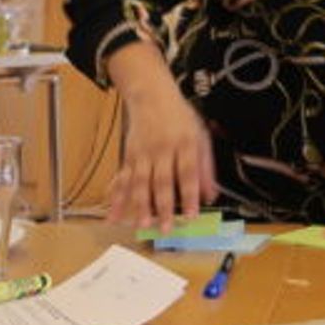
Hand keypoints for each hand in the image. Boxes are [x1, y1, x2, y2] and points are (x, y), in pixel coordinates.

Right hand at [107, 78, 216, 231]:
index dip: (190, 194)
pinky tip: (113, 214)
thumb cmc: (180, 118)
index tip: (192, 215)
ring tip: (143, 225)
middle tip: (166, 229)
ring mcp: (143, 153)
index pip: (188, 172)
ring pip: (140, 182)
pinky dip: (116, 198)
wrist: (152, 96)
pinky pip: (122, 179)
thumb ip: (206, 167)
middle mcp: (163, 149)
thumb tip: (210, 196)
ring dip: (140, 205)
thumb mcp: (200, 135)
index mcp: (185, 143)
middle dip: (164, 207)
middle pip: (162, 180)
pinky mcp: (129, 156)